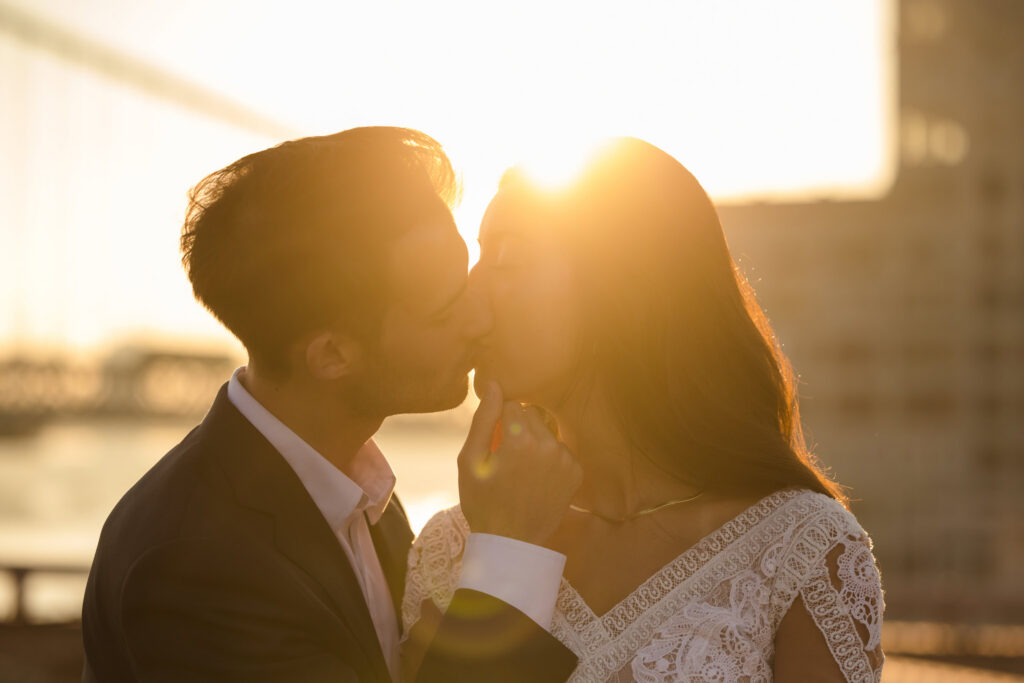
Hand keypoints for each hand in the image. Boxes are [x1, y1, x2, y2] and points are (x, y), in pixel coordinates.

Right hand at [458, 382, 582, 545]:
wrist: (511, 542)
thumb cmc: (483, 501)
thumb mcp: (470, 460)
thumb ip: (483, 419)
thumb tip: (494, 385)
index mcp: (521, 440)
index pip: (513, 404)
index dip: (500, 421)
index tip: (495, 444)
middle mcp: (549, 445)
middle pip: (532, 415)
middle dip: (519, 429)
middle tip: (506, 459)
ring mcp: (566, 460)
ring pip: (547, 431)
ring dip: (535, 442)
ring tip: (521, 471)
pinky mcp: (576, 473)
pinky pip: (560, 450)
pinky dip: (549, 458)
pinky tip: (537, 479)